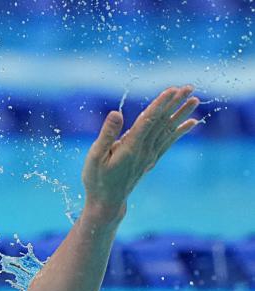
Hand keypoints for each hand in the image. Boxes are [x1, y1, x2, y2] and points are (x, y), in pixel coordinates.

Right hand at [82, 85, 199, 220]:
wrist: (107, 202)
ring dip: (181, 114)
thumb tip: (116, 113)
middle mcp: (144, 150)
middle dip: (175, 103)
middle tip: (189, 87)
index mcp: (130, 147)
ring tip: (195, 100)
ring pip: (168, 130)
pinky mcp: (150, 160)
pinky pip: (168, 142)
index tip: (172, 90)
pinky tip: (191, 122)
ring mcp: (149, 155)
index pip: (148, 121)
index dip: (160, 105)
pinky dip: (180, 131)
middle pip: (162, 122)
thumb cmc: (97, 179)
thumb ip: (107, 135)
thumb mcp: (95, 157)